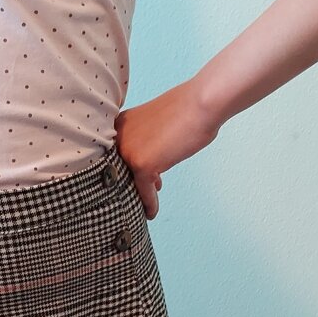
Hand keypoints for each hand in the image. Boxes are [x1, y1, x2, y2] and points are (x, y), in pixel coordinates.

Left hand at [114, 77, 221, 219]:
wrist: (200, 103)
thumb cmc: (187, 111)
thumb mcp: (158, 128)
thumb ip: (148, 146)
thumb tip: (150, 172)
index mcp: (120, 124)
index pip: (117, 156)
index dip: (126, 173)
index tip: (134, 185)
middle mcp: (118, 137)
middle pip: (119, 172)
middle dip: (130, 186)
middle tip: (138, 200)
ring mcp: (128, 150)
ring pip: (129, 183)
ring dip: (138, 196)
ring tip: (144, 207)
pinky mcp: (141, 163)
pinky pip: (143, 190)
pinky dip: (149, 203)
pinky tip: (152, 212)